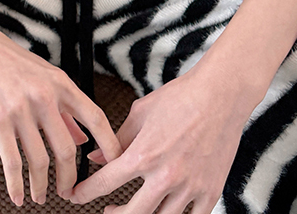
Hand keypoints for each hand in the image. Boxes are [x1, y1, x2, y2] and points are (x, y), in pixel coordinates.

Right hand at [0, 20, 121, 206]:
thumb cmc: (10, 60)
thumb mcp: (45, 76)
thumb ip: (65, 108)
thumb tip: (82, 138)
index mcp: (60, 83)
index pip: (96, 117)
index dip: (110, 145)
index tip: (115, 165)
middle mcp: (44, 97)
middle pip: (67, 150)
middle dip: (69, 179)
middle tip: (68, 192)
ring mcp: (20, 110)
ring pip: (40, 162)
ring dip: (42, 187)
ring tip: (41, 196)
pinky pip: (12, 163)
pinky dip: (16, 186)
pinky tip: (17, 196)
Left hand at [63, 62, 246, 213]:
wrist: (220, 95)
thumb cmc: (181, 98)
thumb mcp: (141, 112)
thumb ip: (118, 139)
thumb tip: (97, 157)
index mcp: (145, 154)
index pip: (106, 182)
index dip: (86, 192)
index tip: (76, 195)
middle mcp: (166, 176)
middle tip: (104, 210)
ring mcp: (189, 187)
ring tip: (131, 211)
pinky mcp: (210, 191)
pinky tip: (165, 212)